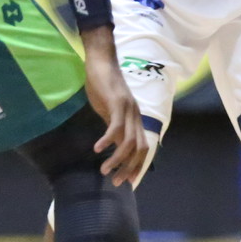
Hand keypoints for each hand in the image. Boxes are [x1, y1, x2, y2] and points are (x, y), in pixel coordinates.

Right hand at [79, 29, 149, 186]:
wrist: (101, 60)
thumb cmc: (103, 83)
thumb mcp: (110, 109)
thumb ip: (114, 124)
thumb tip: (113, 143)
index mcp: (135, 118)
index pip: (142, 147)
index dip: (137, 165)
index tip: (127, 180)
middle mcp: (135, 115)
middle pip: (139, 149)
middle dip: (129, 168)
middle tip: (116, 181)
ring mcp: (127, 109)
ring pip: (128, 142)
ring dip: (117, 160)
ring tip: (104, 170)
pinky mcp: (116, 103)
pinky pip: (115, 127)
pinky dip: (108, 141)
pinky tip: (97, 149)